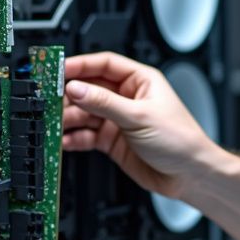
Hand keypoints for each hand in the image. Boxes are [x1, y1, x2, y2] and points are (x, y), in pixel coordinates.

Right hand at [62, 52, 220, 199]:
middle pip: (89, 89)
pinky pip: (87, 135)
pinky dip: (74, 138)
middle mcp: (127, 98)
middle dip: (69, 95)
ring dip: (68, 118)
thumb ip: (104, 103)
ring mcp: (118, 120)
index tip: (58, 70)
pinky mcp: (112, 141)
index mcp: (140, 81)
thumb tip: (76, 88)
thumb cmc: (181, 140)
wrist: (189, 175)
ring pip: (85, 113)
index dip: (80, 65)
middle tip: (49, 100)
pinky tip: (65, 140)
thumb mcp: (139, 116)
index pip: (104, 65)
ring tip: (55, 124)